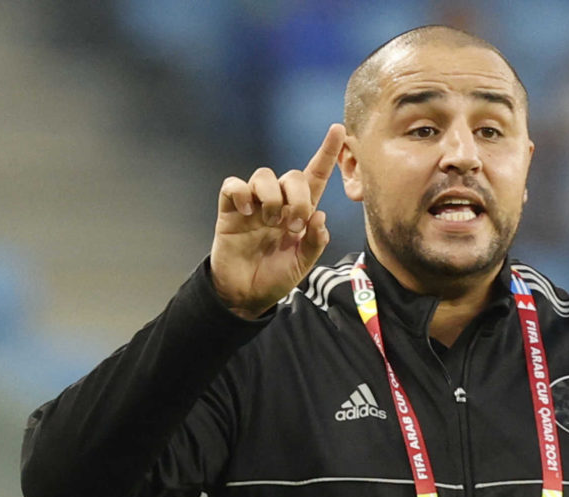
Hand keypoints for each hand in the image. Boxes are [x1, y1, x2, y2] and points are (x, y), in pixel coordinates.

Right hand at [210, 124, 345, 318]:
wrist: (245, 295)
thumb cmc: (275, 277)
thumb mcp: (302, 264)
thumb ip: (315, 242)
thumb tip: (320, 215)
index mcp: (299, 213)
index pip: (315, 177)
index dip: (327, 153)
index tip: (338, 129)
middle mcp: (278, 203)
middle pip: (291, 176)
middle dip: (298, 197)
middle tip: (294, 225)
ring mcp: (253, 204)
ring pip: (264, 176)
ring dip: (272, 198)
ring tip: (270, 223)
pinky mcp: (230, 209)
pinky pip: (234, 185)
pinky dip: (241, 193)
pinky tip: (247, 212)